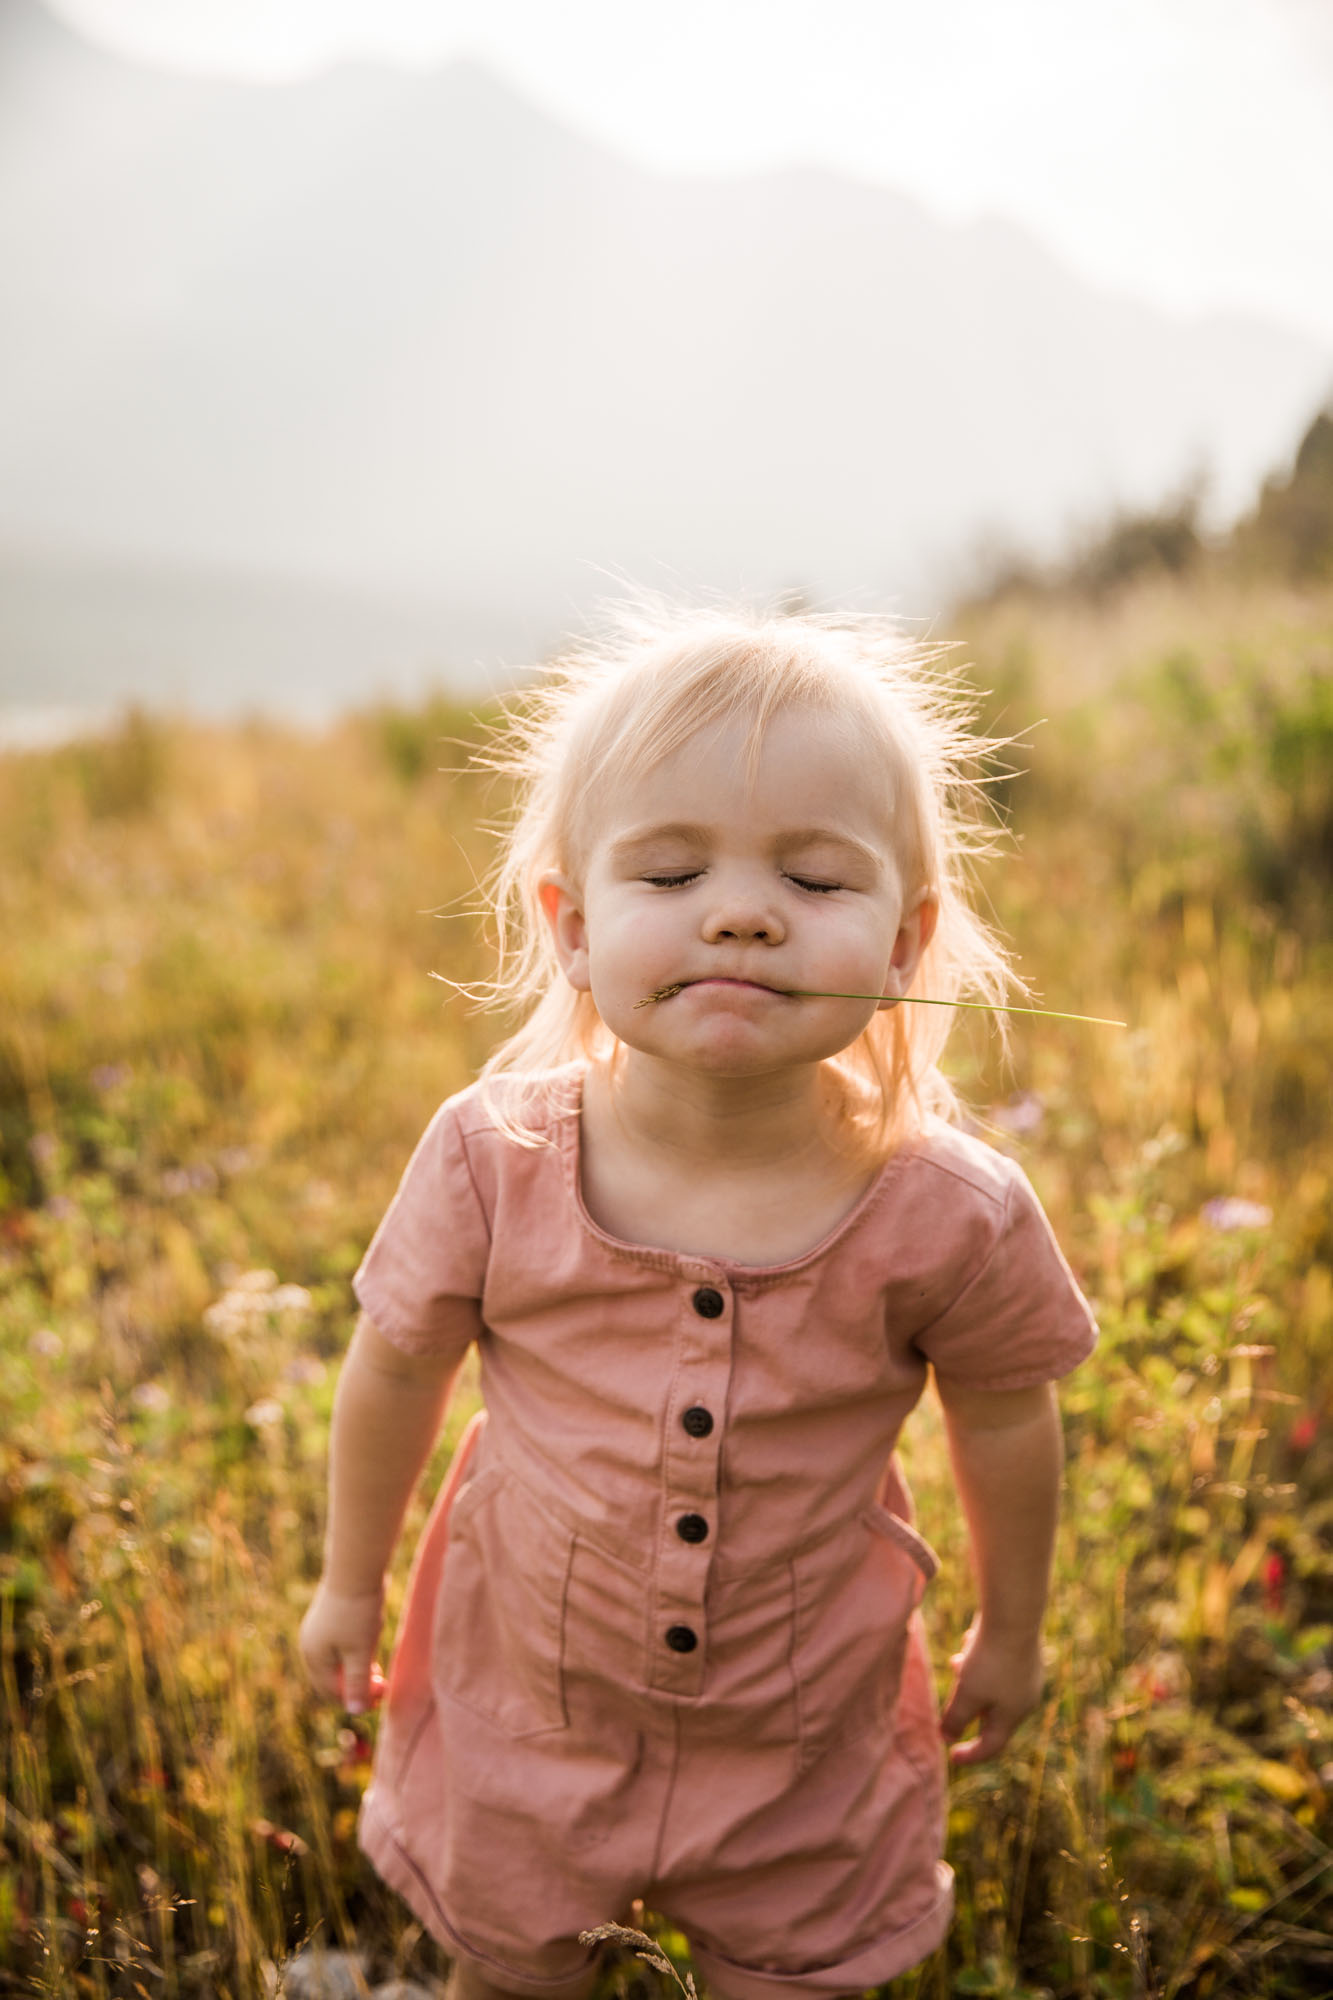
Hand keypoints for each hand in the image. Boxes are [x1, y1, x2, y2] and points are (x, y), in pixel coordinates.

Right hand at [298, 1579, 386, 1713]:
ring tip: (377, 1668)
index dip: (357, 1699)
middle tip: (383, 1685)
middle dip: (356, 1686)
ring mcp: (317, 1630)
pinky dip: (354, 1652)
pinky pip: (339, 1645)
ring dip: (357, 1669)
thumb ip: (357, 1683)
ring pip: (337, 1662)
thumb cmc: (358, 1612)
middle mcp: (310, 1645)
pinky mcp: (328, 1617)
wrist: (356, 1567)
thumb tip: (354, 1712)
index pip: (332, 1693)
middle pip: (332, 1679)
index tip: (382, 1695)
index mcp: (314, 1658)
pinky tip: (370, 1644)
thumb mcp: (361, 1651)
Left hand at [939, 1618, 1044, 1765]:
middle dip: (966, 1703)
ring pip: (991, 1687)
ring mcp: (1027, 1675)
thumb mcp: (966, 1693)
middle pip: (989, 1713)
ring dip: (970, 1678)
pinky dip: (980, 1659)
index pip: (992, 1746)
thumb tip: (946, 1737)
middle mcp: (1025, 1699)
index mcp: (1013, 1716)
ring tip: (958, 1661)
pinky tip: (971, 1639)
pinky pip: (997, 1665)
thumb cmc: (989, 1660)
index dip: (970, 1755)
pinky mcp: (1024, 1654)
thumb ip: (955, 1718)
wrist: (1014, 1615)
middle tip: (954, 1686)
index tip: (951, 1757)